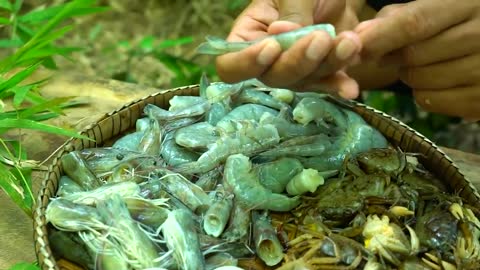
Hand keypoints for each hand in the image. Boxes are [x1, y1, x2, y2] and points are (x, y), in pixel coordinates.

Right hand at [215, 0, 363, 98]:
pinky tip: (350, 87)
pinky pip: (327, 84)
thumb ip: (291, 9)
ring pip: (303, 82)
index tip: (272, 46)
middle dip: (297, 62)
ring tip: (349, 42)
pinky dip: (339, 84)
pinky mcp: (320, 72)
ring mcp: (294, 68)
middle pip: (272, 78)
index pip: (231, 65)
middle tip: (321, 38)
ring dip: (327, 66)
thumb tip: (282, 33)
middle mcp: (267, 59)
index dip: (246, 64)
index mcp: (247, 35)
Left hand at [355, 0, 479, 118]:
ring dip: (408, 74)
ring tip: (424, 62)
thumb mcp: (435, 6)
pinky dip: (422, 92)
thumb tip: (359, 36)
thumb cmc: (457, 21)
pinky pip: (429, 101)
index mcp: (468, 4)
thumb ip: (397, 17)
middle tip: (394, 52)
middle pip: (413, 55)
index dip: (380, 36)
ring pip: (418, 80)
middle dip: (392, 56)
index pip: (415, 22)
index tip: (355, 45)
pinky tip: (436, 79)